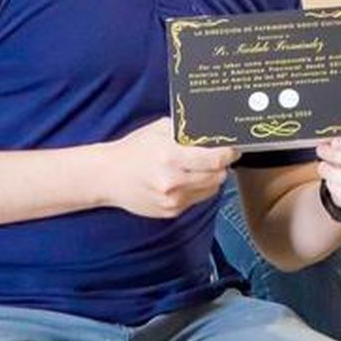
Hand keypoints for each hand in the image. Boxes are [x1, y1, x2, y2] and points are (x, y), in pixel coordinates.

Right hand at [99, 117, 236, 217]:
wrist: (106, 176)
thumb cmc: (134, 149)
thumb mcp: (159, 129)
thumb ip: (187, 130)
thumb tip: (215, 130)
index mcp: (170, 157)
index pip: (215, 160)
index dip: (229, 153)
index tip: (233, 148)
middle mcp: (172, 181)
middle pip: (218, 176)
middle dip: (222, 165)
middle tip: (219, 156)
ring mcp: (172, 200)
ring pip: (211, 189)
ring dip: (212, 177)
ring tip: (200, 167)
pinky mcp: (171, 211)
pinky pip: (198, 199)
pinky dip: (198, 188)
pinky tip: (186, 179)